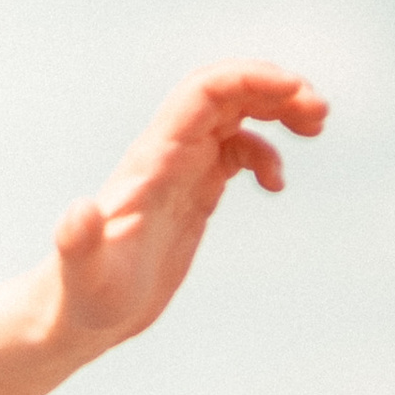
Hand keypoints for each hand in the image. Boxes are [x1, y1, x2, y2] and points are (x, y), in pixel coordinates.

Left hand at [52, 63, 327, 348]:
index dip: (250, 79)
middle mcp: (167, 156)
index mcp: (153, 161)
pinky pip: (234, 151)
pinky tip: (275, 186)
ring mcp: (181, 173)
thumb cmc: (80, 299)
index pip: (203, 94)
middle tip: (318, 115)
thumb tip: (78, 213)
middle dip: (274, 88)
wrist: (77, 316)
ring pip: (234, 115)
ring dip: (277, 110)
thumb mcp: (84, 276)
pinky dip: (265, 154)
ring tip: (314, 127)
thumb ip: (79, 243)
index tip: (295, 91)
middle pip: (226, 92)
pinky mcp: (191, 195)